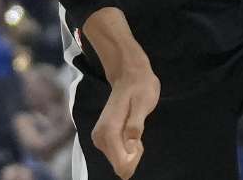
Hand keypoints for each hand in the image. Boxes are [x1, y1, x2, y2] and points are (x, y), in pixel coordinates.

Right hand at [92, 64, 160, 178]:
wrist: (129, 76)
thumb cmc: (140, 88)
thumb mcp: (144, 103)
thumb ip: (135, 125)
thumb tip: (130, 146)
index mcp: (108, 131)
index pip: (121, 165)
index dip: (135, 158)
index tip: (139, 140)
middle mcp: (99, 138)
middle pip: (120, 166)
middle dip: (133, 154)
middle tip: (137, 132)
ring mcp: (99, 139)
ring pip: (119, 161)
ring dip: (131, 150)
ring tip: (134, 128)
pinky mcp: (101, 139)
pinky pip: (117, 155)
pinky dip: (127, 148)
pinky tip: (130, 132)